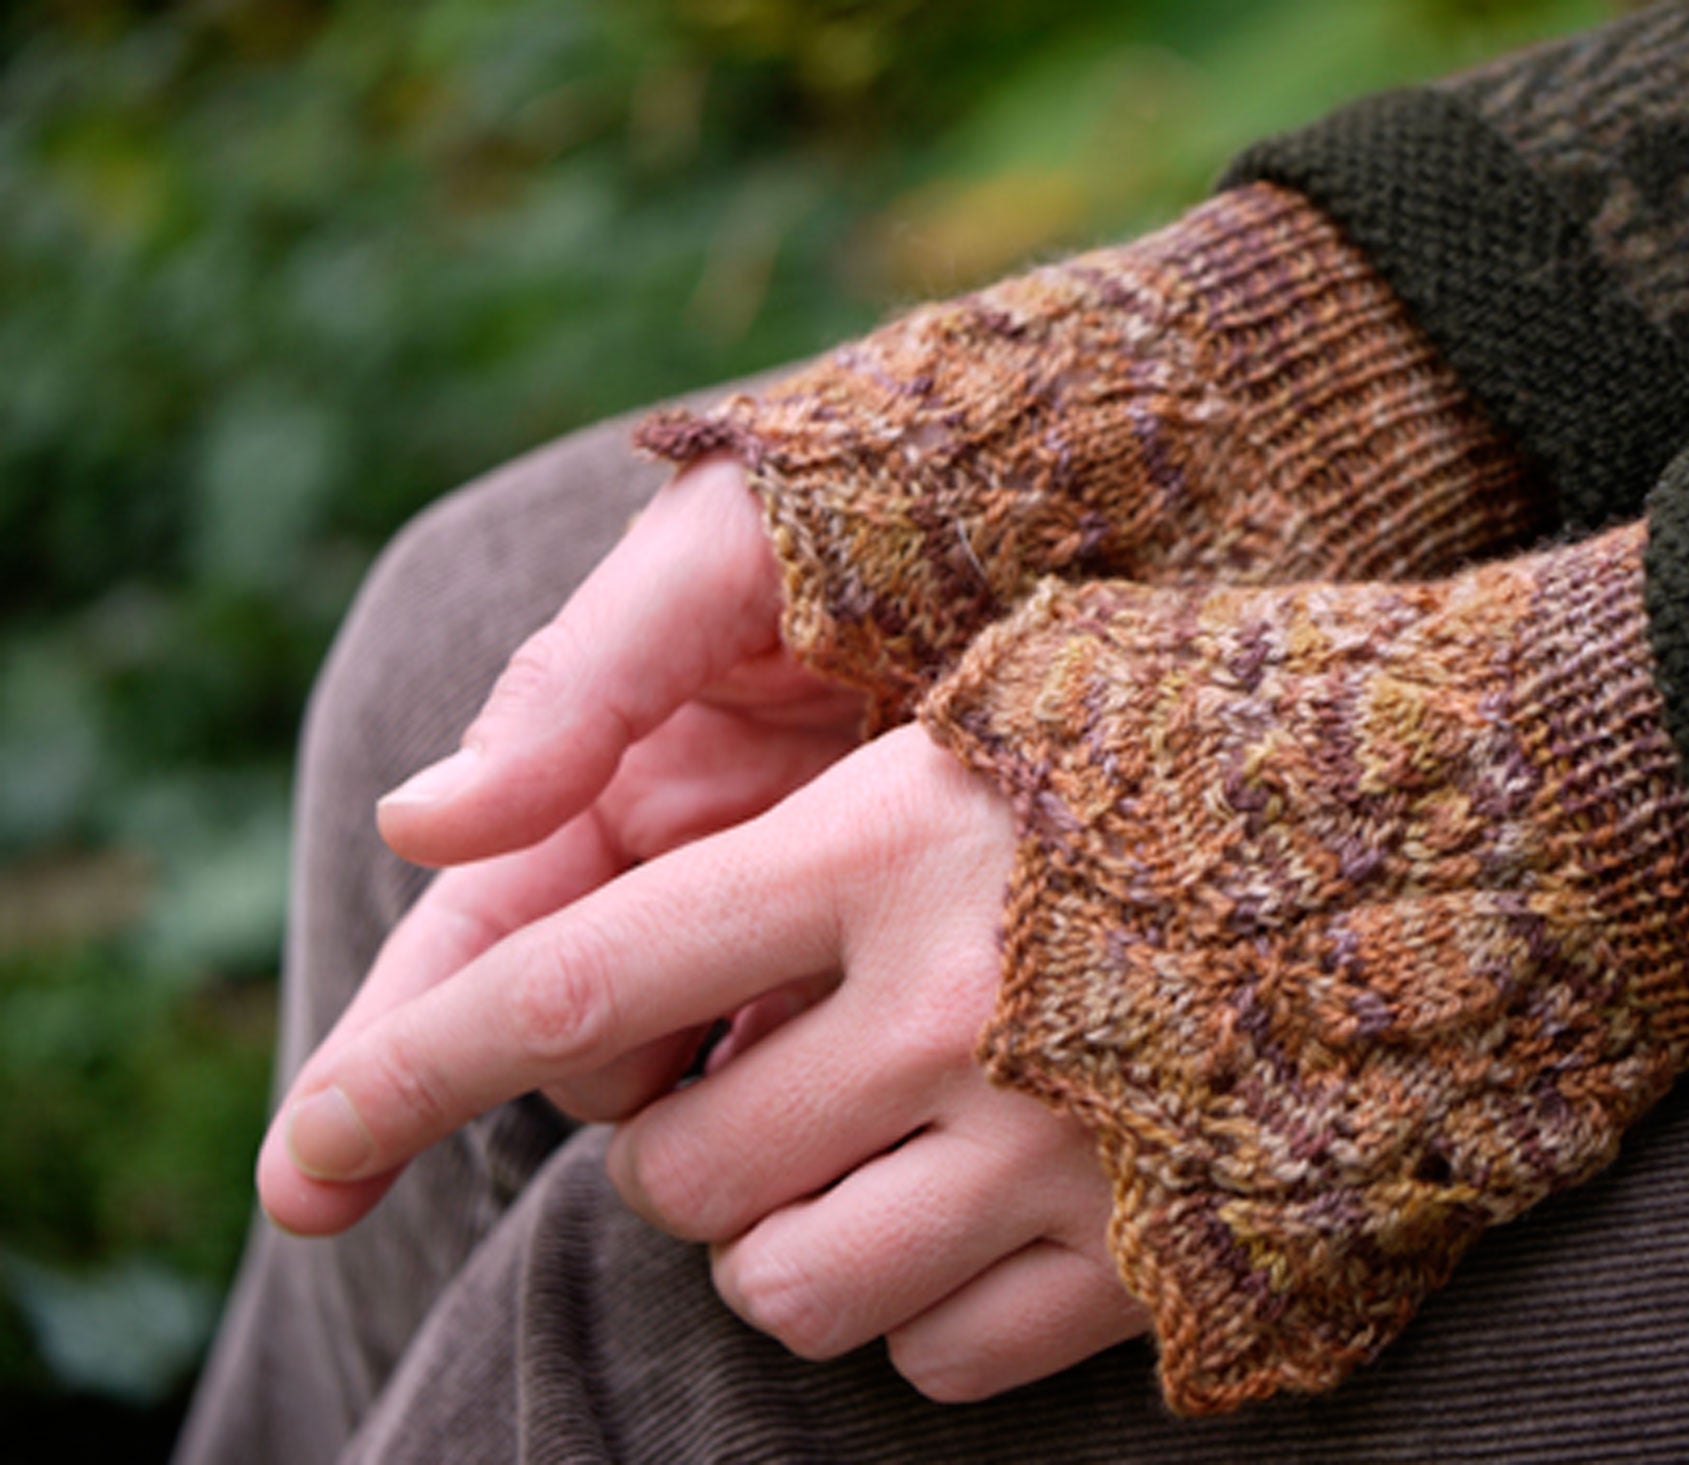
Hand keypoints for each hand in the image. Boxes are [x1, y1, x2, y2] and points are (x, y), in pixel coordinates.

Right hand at [258, 455, 864, 1235]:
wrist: (1042, 504)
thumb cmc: (856, 509)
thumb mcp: (708, 564)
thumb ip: (575, 684)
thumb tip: (417, 823)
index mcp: (602, 777)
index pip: (473, 945)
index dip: (387, 1062)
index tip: (304, 1193)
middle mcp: (675, 862)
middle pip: (570, 1032)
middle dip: (582, 1069)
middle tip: (670, 1053)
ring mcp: (778, 911)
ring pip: (688, 1064)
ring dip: (704, 1095)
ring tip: (790, 1062)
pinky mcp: (877, 937)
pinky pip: (812, 1052)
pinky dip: (808, 1084)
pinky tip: (861, 1092)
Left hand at [258, 726, 1145, 1399]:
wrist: (1498, 822)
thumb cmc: (1229, 727)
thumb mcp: (1006, 703)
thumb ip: (800, 805)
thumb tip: (589, 907)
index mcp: (893, 844)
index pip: (585, 976)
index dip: (416, 1064)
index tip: (308, 1143)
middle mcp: (957, 1011)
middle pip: (677, 1175)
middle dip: (673, 1149)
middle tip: (757, 1080)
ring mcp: (1062, 1158)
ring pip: (788, 1292)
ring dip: (785, 1239)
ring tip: (867, 1151)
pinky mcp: (1160, 1266)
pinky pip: (934, 1361)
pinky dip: (912, 1309)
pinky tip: (984, 1206)